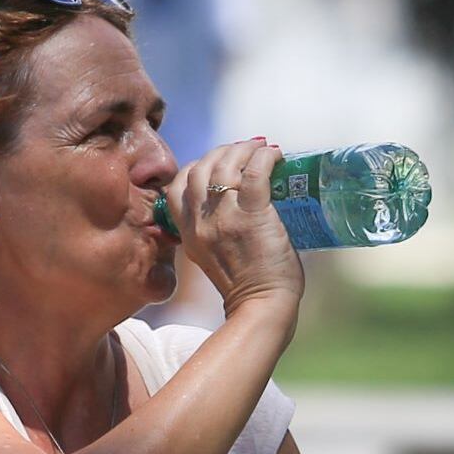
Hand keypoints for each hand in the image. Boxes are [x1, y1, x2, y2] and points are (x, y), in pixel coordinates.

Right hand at [167, 139, 302, 314]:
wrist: (261, 306)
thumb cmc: (246, 286)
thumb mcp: (210, 258)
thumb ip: (210, 233)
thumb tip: (231, 207)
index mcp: (187, 233)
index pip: (177, 186)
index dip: (196, 166)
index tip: (218, 163)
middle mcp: (200, 223)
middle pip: (200, 169)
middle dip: (222, 152)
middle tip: (245, 150)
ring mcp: (224, 218)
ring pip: (225, 165)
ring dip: (245, 149)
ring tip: (262, 147)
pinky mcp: (251, 215)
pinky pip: (254, 172)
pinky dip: (265, 157)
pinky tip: (275, 156)